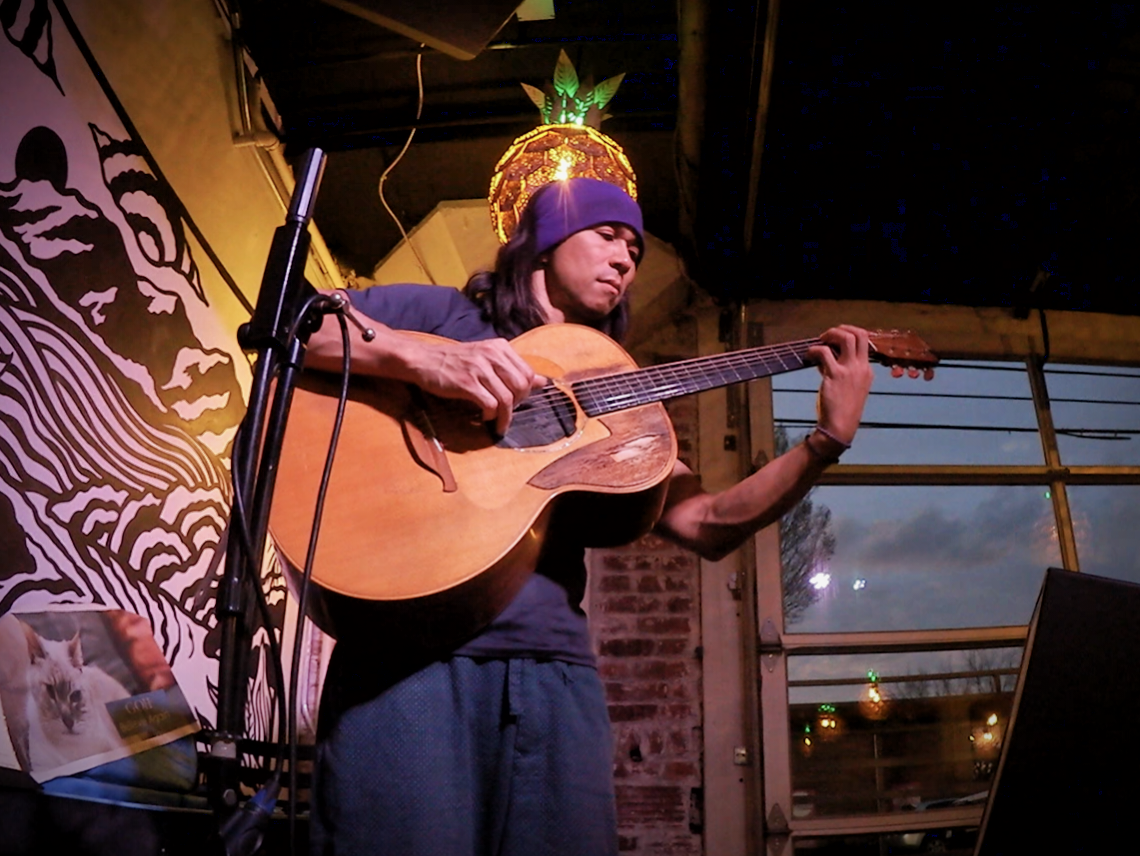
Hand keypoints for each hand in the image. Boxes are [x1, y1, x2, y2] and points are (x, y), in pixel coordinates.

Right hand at [398, 336, 542, 435]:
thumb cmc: (455, 361)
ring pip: (507, 398)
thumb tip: (542, 382)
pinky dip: (491, 415)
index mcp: (500, 347)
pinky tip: (485, 416)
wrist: (424, 360)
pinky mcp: (467, 383)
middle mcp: (492, 355)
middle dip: (518, 405)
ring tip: (498, 423)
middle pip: (521, 386)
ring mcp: (479, 368)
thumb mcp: (486, 359)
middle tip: (507, 412)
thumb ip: (513, 369)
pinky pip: (491, 404)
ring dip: (505, 416)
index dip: (526, 391)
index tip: (516, 401)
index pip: (528, 373)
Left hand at [806, 324, 873, 446]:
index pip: (864, 342)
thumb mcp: (847, 387)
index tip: (835, 340)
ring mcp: (850, 370)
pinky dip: (814, 349)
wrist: (840, 427)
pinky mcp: (835, 375)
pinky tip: (808, 355)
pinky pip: (824, 352)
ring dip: (830, 334)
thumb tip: (824, 356)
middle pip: (860, 334)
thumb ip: (839, 370)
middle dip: (842, 328)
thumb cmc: (841, 410)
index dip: (849, 336)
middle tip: (828, 335)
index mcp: (867, 371)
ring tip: (819, 341)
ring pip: (846, 337)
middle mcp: (861, 368)